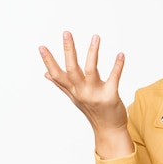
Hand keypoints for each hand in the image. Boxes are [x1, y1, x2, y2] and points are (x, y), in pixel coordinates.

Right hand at [39, 32, 131, 157]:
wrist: (109, 130)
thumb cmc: (93, 111)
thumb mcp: (75, 98)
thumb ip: (62, 84)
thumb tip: (45, 74)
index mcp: (73, 91)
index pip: (57, 75)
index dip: (48, 61)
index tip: (41, 47)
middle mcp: (81, 92)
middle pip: (71, 69)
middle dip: (69, 50)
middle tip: (66, 33)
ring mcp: (95, 94)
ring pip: (90, 70)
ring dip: (93, 52)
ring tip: (95, 37)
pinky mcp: (110, 97)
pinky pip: (113, 78)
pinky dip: (117, 66)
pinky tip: (121, 54)